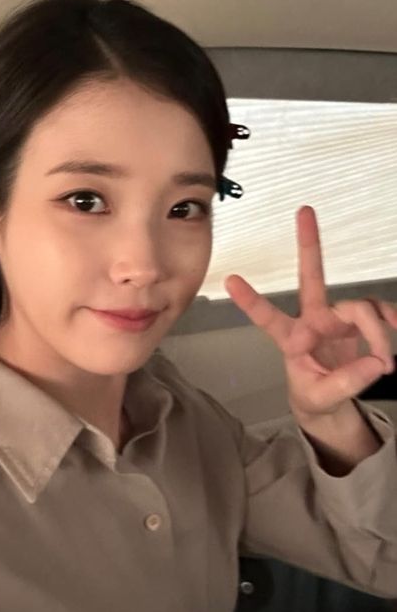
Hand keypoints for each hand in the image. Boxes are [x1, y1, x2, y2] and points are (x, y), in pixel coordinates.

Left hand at [224, 206, 396, 420]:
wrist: (329, 400)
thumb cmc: (313, 395)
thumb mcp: (320, 399)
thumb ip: (344, 383)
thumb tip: (374, 363)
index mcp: (291, 339)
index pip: (267, 317)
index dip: (250, 300)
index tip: (230, 280)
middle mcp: (312, 320)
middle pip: (311, 277)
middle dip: (309, 244)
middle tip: (305, 211)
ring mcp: (335, 318)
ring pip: (360, 308)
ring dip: (377, 332)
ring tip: (385, 362)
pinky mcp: (356, 321)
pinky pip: (378, 312)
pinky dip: (390, 321)